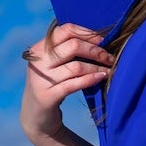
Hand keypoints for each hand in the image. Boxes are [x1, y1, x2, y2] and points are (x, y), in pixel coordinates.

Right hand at [19, 22, 112, 142]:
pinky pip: (74, 84)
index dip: (87, 33)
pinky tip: (102, 77)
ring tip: (110, 69)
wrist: (35, 115)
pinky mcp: (48, 96)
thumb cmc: (51, 85)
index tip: (102, 40)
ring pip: (77, 66)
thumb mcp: (52, 64)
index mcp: (39, 48)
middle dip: (95, 50)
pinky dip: (91, 79)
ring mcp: (42, 79)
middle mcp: (38, 61)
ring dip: (97, 67)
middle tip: (109, 57)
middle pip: (73, 46)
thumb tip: (97, 38)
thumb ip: (65, 50)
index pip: (65, 30)